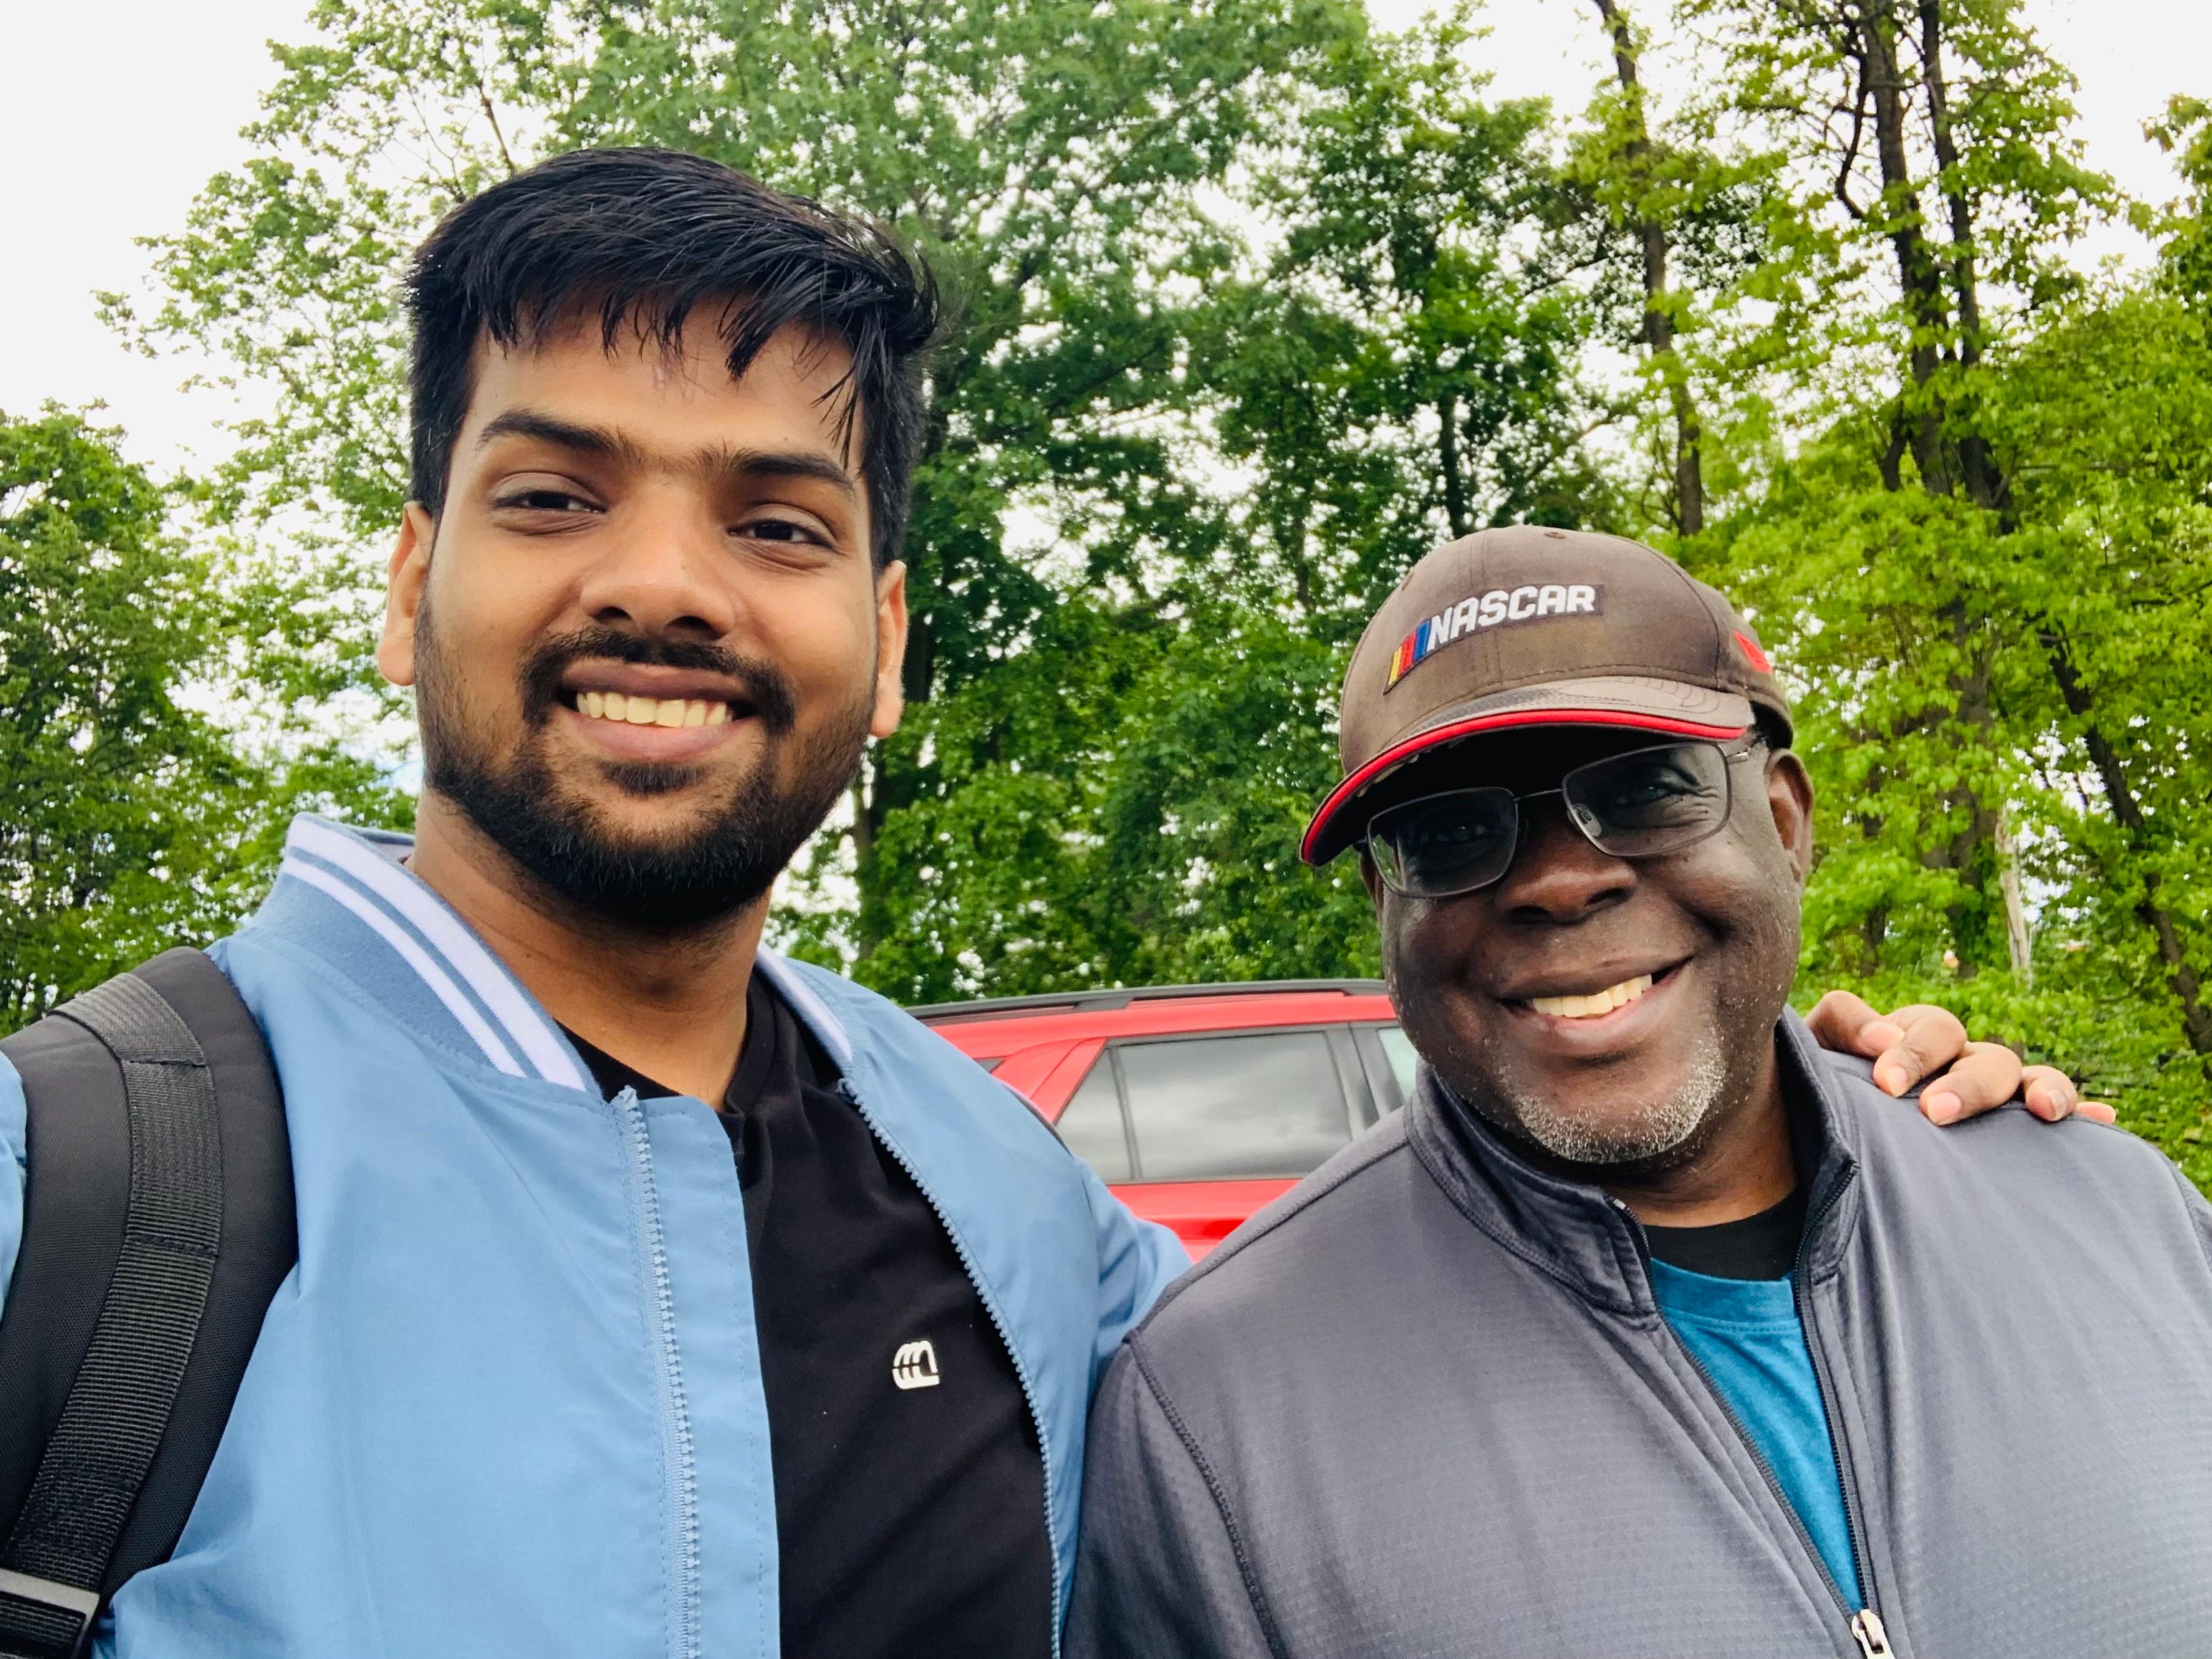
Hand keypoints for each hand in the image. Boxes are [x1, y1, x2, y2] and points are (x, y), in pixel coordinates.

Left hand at [1804, 991, 2115, 1126]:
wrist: (1815, 1134)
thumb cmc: (1820, 1086)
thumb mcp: (1817, 1050)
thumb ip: (1839, 1028)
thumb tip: (1882, 1038)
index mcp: (1917, 1038)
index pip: (1931, 1029)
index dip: (1912, 1050)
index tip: (1886, 1081)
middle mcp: (1962, 1063)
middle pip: (1986, 1058)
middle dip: (1967, 1084)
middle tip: (1935, 1113)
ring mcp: (1992, 1097)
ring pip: (2028, 1081)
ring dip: (2044, 1088)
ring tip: (2045, 1109)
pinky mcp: (2011, 1134)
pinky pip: (2057, 1118)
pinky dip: (2084, 1115)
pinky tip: (2103, 1121)